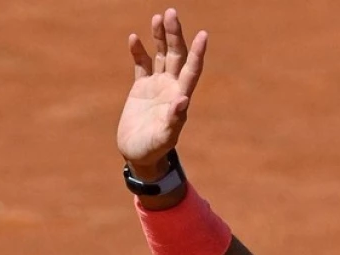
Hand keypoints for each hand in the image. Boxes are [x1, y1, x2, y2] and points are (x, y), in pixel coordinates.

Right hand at [117, 8, 206, 178]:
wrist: (139, 155)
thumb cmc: (154, 150)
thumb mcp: (164, 136)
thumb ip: (174, 119)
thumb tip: (183, 100)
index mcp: (179, 98)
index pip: (192, 70)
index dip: (197, 53)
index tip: (203, 35)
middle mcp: (171, 88)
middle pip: (177, 56)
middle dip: (175, 35)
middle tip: (171, 13)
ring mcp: (156, 87)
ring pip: (161, 56)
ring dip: (161, 37)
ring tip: (159, 17)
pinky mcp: (140, 88)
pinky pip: (141, 65)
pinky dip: (139, 51)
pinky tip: (135, 38)